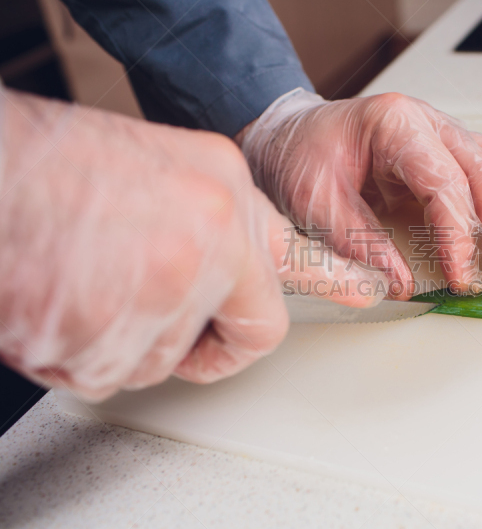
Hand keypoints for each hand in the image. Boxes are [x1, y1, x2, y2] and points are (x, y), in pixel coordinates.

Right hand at [0, 89, 383, 400]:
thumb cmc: (56, 167)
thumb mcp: (163, 169)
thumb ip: (211, 221)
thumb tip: (232, 268)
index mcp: (225, 193)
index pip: (301, 257)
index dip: (336, 279)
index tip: (366, 293)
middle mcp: (212, 242)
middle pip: (242, 332)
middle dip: (205, 338)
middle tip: (151, 303)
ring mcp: (168, 294)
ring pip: (166, 358)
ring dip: (125, 336)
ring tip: (86, 277)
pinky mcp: (113, 342)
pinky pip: (110, 373)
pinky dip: (80, 349)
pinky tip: (60, 296)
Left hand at [238, 89, 481, 298]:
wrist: (289, 135)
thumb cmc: (299, 157)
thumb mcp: (316, 203)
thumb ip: (358, 244)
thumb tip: (400, 285)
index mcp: (394, 124)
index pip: (444, 181)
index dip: (458, 234)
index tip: (461, 275)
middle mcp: (427, 122)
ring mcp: (441, 134)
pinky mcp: (445, 153)